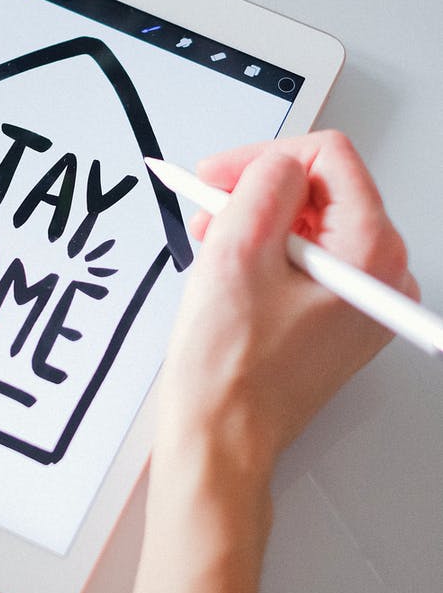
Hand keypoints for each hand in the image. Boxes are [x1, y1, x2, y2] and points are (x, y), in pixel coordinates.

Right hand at [157, 130, 417, 475]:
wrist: (222, 436)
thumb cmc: (232, 369)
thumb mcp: (237, 249)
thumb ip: (263, 184)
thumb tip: (273, 163)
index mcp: (371, 254)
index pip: (330, 157)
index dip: (266, 156)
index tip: (221, 174)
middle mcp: (383, 276)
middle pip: (322, 190)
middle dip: (258, 192)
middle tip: (210, 211)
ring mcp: (362, 299)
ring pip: (309, 223)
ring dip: (255, 223)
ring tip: (213, 247)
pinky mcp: (340, 316)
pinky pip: (306, 259)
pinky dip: (265, 254)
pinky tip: (231, 273)